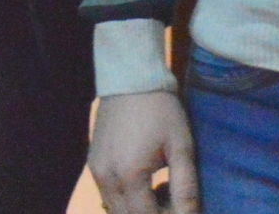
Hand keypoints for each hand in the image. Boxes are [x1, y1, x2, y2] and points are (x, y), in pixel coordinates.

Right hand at [90, 88, 200, 213]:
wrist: (130, 77)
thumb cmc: (161, 110)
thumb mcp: (181, 147)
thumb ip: (185, 188)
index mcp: (129, 175)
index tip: (183, 209)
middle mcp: (106, 178)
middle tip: (174, 201)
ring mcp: (96, 171)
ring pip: (116, 211)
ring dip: (138, 210)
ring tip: (162, 191)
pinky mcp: (93, 164)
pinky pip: (109, 196)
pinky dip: (127, 200)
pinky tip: (146, 183)